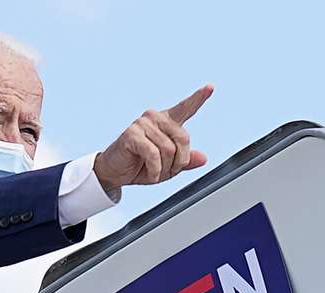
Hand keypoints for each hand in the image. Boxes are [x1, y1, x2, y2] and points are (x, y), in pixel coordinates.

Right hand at [94, 84, 213, 192]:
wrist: (114, 173)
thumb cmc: (140, 165)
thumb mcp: (168, 167)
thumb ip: (186, 160)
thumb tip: (203, 158)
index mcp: (166, 122)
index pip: (185, 108)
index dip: (198, 98)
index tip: (210, 87)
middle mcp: (155, 118)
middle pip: (183, 138)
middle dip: (178, 161)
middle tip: (166, 170)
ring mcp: (142, 123)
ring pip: (169, 149)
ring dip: (164, 168)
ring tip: (153, 171)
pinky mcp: (132, 134)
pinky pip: (154, 155)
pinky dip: (154, 170)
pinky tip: (149, 173)